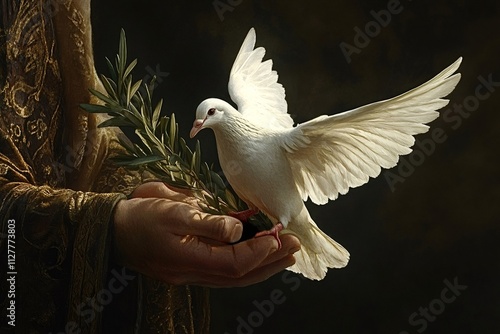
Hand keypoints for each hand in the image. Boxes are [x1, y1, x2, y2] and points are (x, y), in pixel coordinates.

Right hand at [113, 182, 300, 286]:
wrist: (111, 228)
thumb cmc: (139, 216)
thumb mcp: (171, 211)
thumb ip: (206, 222)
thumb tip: (238, 229)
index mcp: (188, 260)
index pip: (233, 264)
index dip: (259, 253)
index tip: (279, 237)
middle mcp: (193, 272)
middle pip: (239, 275)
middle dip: (270, 262)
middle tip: (294, 247)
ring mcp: (192, 272)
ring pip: (234, 276)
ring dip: (262, 265)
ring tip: (285, 254)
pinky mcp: (190, 265)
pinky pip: (223, 269)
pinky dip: (244, 262)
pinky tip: (257, 252)